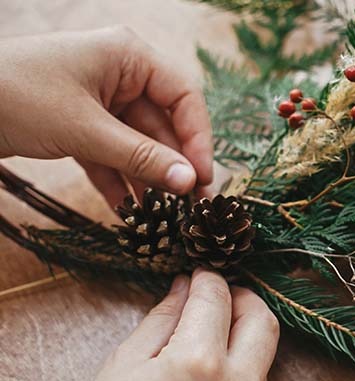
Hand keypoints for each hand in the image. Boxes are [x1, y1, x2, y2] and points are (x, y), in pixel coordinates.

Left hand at [0, 26, 212, 205]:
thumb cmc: (15, 96)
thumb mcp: (84, 130)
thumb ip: (140, 157)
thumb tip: (190, 183)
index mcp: (128, 57)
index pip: (183, 97)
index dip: (198, 138)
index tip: (203, 178)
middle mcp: (119, 75)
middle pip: (163, 124)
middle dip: (174, 166)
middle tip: (190, 206)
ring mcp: (98, 99)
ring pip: (137, 143)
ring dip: (148, 178)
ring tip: (164, 216)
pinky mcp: (78, 123)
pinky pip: (110, 153)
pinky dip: (118, 180)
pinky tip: (129, 211)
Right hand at [86, 269, 279, 380]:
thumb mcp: (124, 368)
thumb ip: (161, 320)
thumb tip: (184, 286)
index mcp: (199, 363)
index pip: (217, 297)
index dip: (207, 277)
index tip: (197, 273)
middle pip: (262, 319)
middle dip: (241, 297)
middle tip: (214, 295)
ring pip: (266, 349)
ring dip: (245, 327)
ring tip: (211, 326)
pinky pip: (258, 376)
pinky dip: (243, 357)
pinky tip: (215, 356)